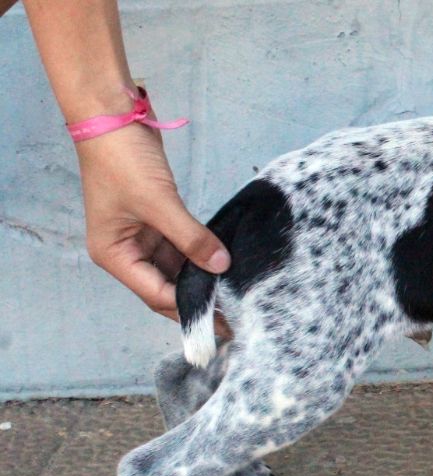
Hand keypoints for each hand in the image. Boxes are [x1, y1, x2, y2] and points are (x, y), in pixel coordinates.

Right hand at [75, 120, 229, 321]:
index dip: (190, 307)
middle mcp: (126, 252)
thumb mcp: (159, 202)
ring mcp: (141, 237)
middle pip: (166, 287)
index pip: (156, 294)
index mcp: (114, 255)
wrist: (112, 115)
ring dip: (202, 279)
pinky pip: (183, 248)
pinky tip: (225, 265)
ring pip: (176, 269)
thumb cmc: (123, 159)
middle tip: (235, 316)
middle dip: (197, 300)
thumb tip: (221, 267)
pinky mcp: (157, 221)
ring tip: (235, 295)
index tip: (223, 318)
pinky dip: (201, 256)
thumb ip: (191, 238)